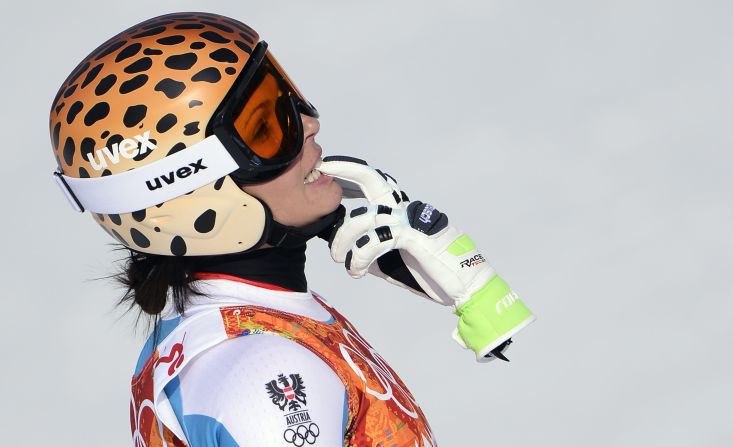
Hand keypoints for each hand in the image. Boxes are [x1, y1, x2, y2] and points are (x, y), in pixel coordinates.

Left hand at [318, 156, 535, 361]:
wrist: (465, 285)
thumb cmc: (432, 272)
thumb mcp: (393, 259)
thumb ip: (373, 250)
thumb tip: (351, 252)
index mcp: (402, 210)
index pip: (373, 183)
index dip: (350, 175)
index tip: (327, 173)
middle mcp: (405, 208)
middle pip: (371, 178)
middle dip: (344, 171)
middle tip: (321, 171)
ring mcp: (409, 220)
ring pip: (363, 216)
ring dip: (342, 239)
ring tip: (338, 257)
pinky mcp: (412, 237)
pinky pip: (374, 241)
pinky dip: (358, 258)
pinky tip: (356, 271)